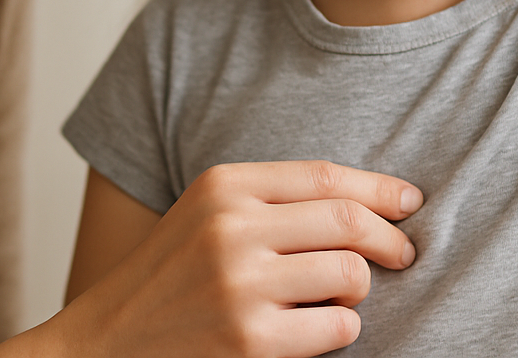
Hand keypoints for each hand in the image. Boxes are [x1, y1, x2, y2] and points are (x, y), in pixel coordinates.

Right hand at [53, 160, 422, 357]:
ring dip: (359, 292)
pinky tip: (314, 331)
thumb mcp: (209, 215)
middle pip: (348, 221)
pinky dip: (340, 331)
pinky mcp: (250, 339)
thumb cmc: (171, 277)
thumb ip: (274, 200)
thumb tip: (372, 202)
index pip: (325, 176)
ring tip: (339, 299)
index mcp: (223, 186)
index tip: (411, 201)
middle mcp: (231, 227)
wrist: (106, 343)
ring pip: (351, 276)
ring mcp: (240, 284)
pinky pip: (338, 328)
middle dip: (390, 240)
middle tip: (404, 255)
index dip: (379, 188)